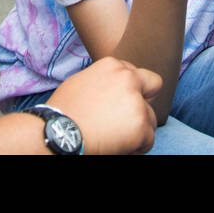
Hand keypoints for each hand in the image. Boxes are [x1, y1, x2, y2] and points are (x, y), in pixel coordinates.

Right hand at [46, 56, 160, 154]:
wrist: (59, 132)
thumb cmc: (64, 111)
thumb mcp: (81, 82)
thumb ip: (103, 80)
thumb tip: (111, 88)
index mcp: (113, 65)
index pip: (134, 73)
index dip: (127, 90)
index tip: (117, 104)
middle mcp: (128, 78)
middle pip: (154, 84)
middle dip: (146, 99)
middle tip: (132, 116)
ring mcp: (136, 101)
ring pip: (151, 117)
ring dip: (138, 128)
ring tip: (115, 136)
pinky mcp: (141, 125)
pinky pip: (149, 139)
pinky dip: (137, 147)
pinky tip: (118, 146)